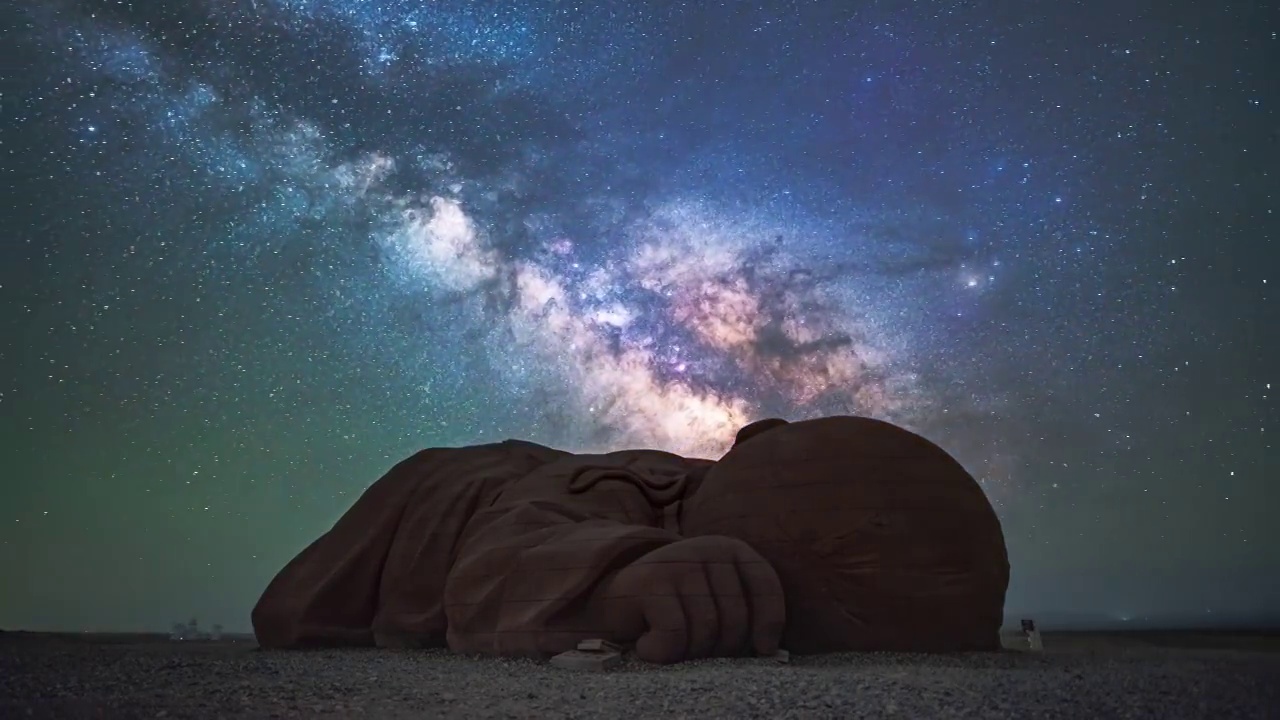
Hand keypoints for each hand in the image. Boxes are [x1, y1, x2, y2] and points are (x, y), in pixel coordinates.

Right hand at [598, 535, 784, 662]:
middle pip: (736, 618)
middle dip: (721, 648)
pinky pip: (674, 633)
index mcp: (730, 549)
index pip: (766, 586)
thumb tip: (767, 649)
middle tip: (696, 650)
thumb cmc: (672, 606)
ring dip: (690, 653)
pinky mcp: (650, 581)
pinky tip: (647, 646)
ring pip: (707, 629)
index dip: (769, 622)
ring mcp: (677, 562)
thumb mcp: (714, 600)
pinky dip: (662, 651)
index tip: (762, 649)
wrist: (610, 598)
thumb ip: (742, 612)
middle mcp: (706, 548)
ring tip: (671, 645)